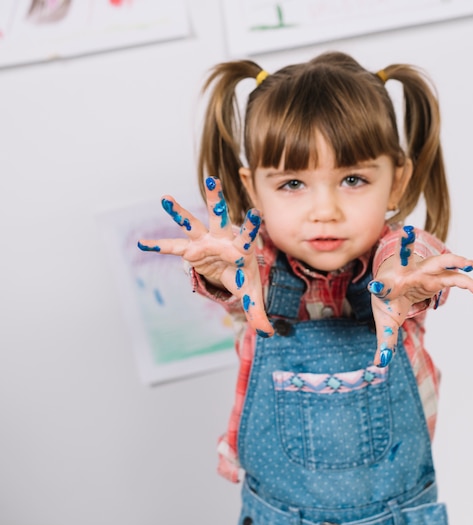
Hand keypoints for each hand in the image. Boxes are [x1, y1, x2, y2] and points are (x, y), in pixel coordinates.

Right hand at [137, 177, 273, 336]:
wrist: (233, 269)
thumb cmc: (245, 277)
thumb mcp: (251, 295)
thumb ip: (257, 312)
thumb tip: (268, 334)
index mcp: (241, 248)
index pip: (248, 235)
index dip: (251, 225)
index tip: (255, 211)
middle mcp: (222, 239)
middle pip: (220, 217)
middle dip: (215, 200)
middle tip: (211, 179)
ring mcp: (206, 241)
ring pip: (193, 223)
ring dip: (180, 212)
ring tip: (165, 197)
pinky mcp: (192, 249)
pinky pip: (173, 248)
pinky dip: (159, 246)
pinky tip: (142, 243)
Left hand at [367, 226, 472, 366]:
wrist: (395, 284)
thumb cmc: (388, 301)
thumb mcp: (385, 323)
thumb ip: (385, 342)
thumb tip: (380, 365)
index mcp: (387, 286)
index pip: (382, 287)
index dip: (378, 288)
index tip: (374, 287)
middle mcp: (405, 274)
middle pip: (406, 258)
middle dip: (407, 247)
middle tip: (407, 233)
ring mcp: (423, 272)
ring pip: (438, 263)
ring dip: (453, 261)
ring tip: (470, 264)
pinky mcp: (437, 276)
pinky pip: (454, 277)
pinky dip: (467, 282)